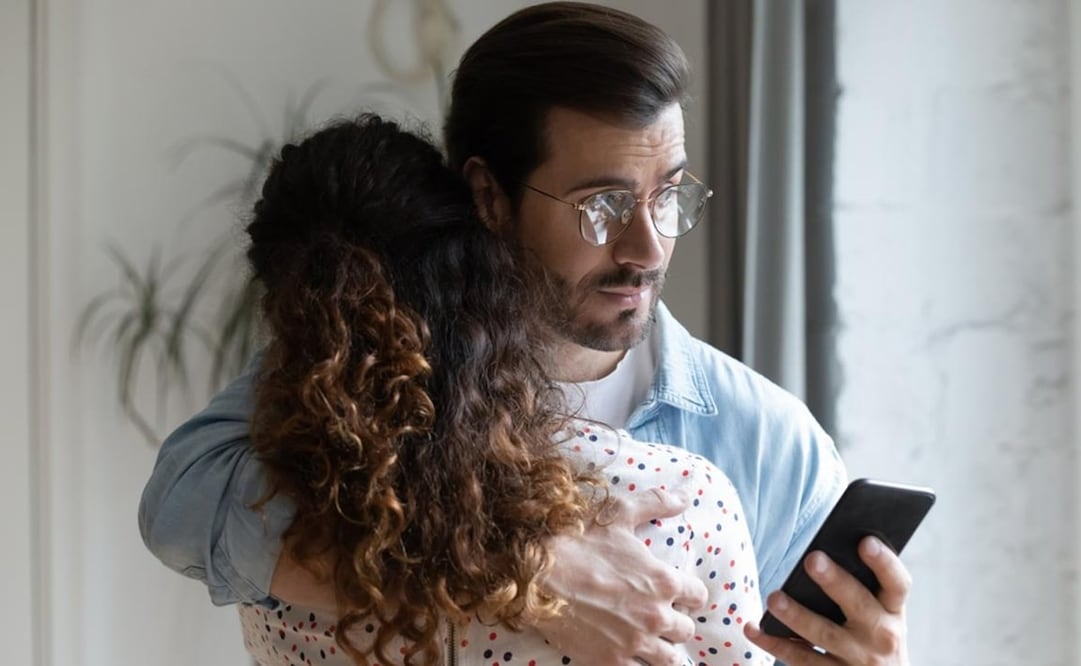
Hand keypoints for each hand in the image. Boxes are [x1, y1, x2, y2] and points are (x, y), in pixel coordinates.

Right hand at [533, 488, 708, 665]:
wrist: (536, 575)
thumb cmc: (578, 542)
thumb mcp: (619, 514)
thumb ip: (656, 503)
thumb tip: (686, 495)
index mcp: (663, 581)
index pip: (698, 596)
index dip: (688, 593)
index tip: (676, 592)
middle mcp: (656, 615)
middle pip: (686, 630)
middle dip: (675, 622)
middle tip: (658, 616)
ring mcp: (635, 643)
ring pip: (670, 659)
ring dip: (664, 650)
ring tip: (650, 643)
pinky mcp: (612, 662)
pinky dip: (639, 665)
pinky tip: (630, 655)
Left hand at [743, 536, 909, 665]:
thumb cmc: (874, 636)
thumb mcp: (881, 614)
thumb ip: (860, 586)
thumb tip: (819, 551)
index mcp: (893, 610)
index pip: (897, 583)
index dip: (884, 562)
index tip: (865, 541)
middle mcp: (882, 636)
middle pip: (857, 604)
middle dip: (834, 581)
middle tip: (812, 559)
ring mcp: (858, 659)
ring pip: (824, 635)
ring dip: (797, 616)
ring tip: (774, 598)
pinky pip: (801, 660)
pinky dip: (774, 644)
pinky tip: (754, 628)